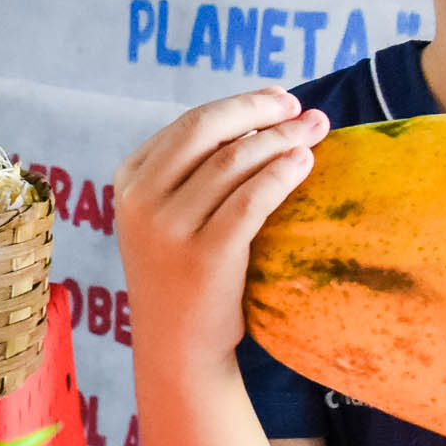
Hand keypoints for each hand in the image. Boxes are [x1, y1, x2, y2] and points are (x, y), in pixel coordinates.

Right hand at [114, 88, 329, 375]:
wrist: (177, 346)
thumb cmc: (183, 273)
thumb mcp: (164, 217)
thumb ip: (191, 171)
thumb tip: (259, 117)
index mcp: (129, 181)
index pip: (190, 123)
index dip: (240, 104)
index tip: (278, 99)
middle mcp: (142, 201)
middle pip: (207, 129)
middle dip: (259, 109)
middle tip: (299, 107)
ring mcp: (170, 229)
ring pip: (233, 161)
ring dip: (281, 138)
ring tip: (316, 130)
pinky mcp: (205, 257)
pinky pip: (250, 199)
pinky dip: (281, 173)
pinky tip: (305, 162)